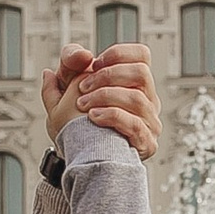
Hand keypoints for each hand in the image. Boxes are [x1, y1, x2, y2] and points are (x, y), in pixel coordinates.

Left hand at [42, 44, 159, 158]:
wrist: (79, 160)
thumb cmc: (76, 126)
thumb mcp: (64, 91)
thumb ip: (68, 67)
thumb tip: (80, 55)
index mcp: (135, 84)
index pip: (142, 55)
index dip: (119, 53)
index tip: (95, 63)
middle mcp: (147, 101)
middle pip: (141, 72)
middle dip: (107, 76)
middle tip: (83, 87)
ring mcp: (149, 122)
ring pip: (137, 98)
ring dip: (104, 97)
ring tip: (82, 105)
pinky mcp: (146, 143)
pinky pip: (135, 124)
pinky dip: (111, 116)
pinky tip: (93, 117)